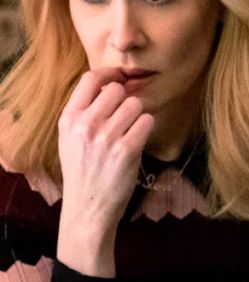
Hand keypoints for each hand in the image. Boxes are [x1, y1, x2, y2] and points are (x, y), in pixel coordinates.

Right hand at [56, 68, 153, 277]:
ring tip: (129, 132)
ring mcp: (106, 138)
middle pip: (117, 90)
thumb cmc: (83, 169)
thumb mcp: (70, 137)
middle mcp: (85, 125)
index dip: (109, 74)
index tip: (119, 78)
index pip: (90, 79)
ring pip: (135, 104)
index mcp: (68, 119)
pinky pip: (147, 121)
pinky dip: (146, 128)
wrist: (88, 207)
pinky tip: (137, 140)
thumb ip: (85, 111)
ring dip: (137, 115)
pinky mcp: (127, 150)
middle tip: (124, 117)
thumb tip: (110, 83)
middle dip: (125, 100)